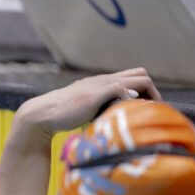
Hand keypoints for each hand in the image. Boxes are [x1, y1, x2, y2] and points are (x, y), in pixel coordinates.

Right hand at [16, 68, 160, 142]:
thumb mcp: (85, 109)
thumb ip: (98, 109)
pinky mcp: (95, 93)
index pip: (133, 76)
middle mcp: (103, 80)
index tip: (146, 109)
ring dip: (148, 95)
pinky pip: (121, 88)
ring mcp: (100, 84)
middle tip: (151, 111)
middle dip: (152, 92)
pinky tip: (129, 110)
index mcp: (100, 83)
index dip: (145, 91)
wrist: (42, 114)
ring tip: (146, 113)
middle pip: (141, 73)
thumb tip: (111, 121)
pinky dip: (131, 98)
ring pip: (138, 78)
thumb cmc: (60, 116)